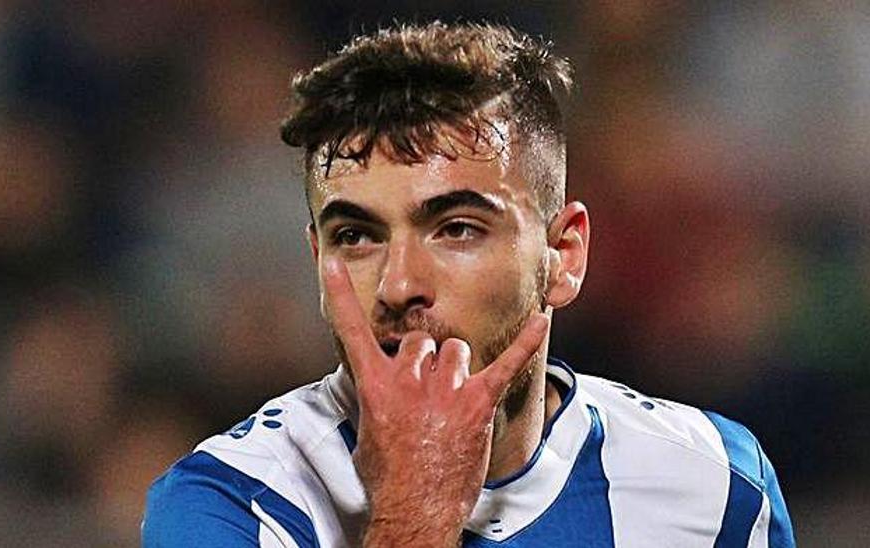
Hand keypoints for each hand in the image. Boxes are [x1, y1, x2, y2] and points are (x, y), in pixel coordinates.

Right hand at [321, 257, 549, 547]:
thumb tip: (381, 387)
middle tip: (428, 395)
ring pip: (456, 349)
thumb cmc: (389, 479)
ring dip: (457, 369)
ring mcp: (444, 390)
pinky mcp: (476, 402)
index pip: (351, 332)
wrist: (415, 510)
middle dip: (426, 361)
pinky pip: (506, 363)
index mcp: (375, 386)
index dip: (338, 295)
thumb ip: (376, 398)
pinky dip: (526, 341)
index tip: (330, 263)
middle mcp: (408, 380)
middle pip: (420, 342)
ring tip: (453, 401)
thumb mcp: (366, 433)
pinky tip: (540, 321)